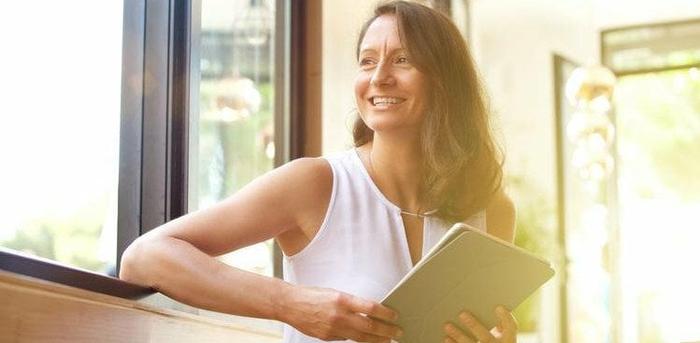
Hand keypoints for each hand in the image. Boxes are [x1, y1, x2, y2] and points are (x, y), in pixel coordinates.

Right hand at [279, 285, 402, 341]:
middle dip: (386, 331)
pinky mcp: (327, 337)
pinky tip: (366, 339)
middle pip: (369, 326)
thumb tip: (367, 312)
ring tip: (387, 341)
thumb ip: (350, 303)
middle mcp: (339, 315)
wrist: (290, 304)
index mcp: (342, 299)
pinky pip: (347, 339)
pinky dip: (357, 339)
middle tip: (398, 333)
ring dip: (376, 340)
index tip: (395, 316)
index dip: (385, 313)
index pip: (370, 307)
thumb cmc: (312, 295)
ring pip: (360, 337)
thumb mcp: (334, 293)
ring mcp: (333, 328)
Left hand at [442, 306, 517, 342]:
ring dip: (458, 335)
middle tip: (462, 314)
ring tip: (447, 325)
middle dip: (474, 325)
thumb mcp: (506, 337)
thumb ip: (501, 326)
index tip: (498, 307)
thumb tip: (495, 308)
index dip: (506, 318)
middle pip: (486, 338)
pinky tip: (447, 338)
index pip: (510, 328)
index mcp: (509, 341)